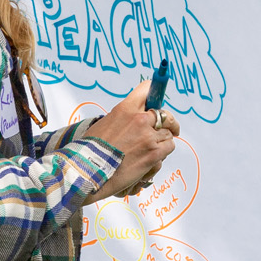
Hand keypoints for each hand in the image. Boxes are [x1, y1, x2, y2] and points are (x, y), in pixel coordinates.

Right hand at [82, 82, 180, 203]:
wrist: (89, 170)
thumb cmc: (91, 151)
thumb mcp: (104, 125)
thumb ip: (123, 120)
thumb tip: (133, 122)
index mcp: (125, 109)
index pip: (146, 90)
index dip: (154, 93)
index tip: (157, 98)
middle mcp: (139, 120)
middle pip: (165, 114)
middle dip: (169, 122)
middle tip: (171, 128)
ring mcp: (148, 137)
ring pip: (168, 133)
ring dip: (163, 141)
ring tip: (153, 149)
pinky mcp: (154, 153)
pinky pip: (169, 147)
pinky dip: (163, 153)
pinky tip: (153, 158)